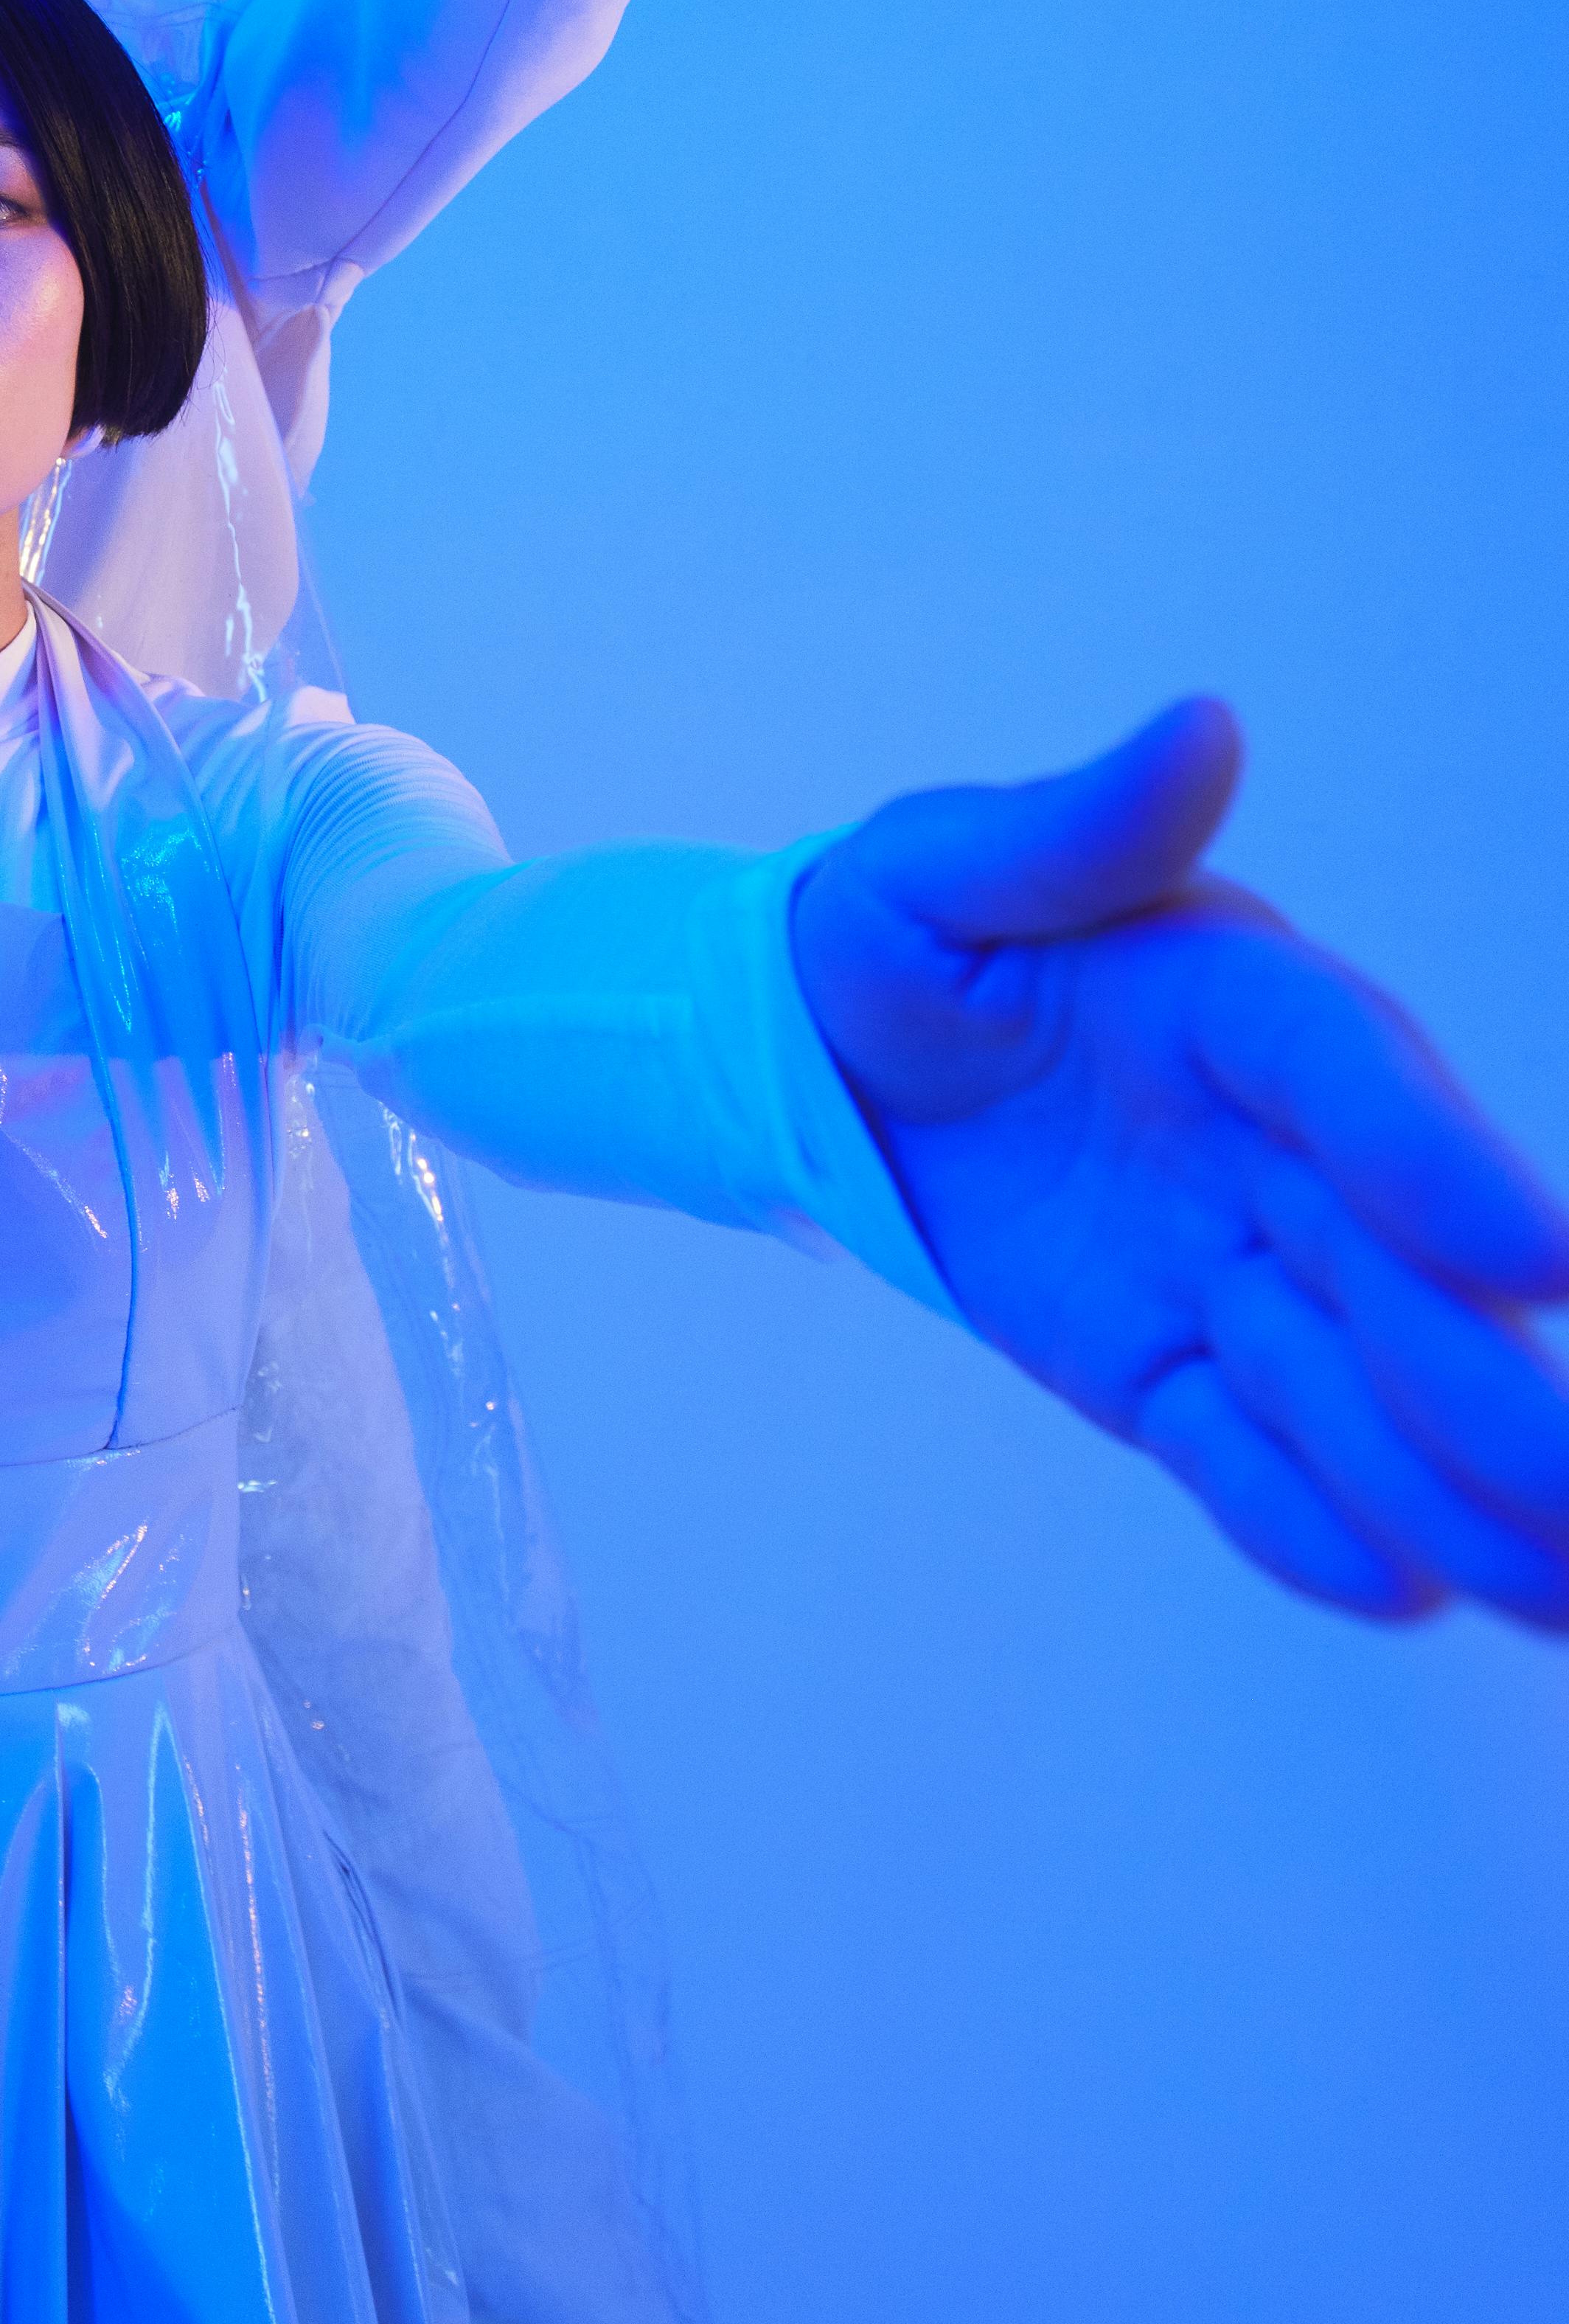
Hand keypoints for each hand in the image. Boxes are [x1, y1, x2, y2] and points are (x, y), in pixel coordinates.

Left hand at [793, 703, 1568, 1623]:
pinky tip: (1402, 1593)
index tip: (1542, 1256)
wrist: (827, 1056)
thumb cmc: (902, 936)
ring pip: (1354, 1386)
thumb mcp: (944, 869)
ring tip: (1554, 1585)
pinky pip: (1242, 1452)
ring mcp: (1234, 1269)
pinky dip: (1304, 1522)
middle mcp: (1280, 1147)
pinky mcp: (1166, 1365)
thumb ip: (1075, 829)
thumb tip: (1200, 730)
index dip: (1442, 1165)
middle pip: (1401, 1272)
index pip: (1360, 1086)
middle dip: (1488, 1379)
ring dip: (1448, 1486)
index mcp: (1246, 1006)